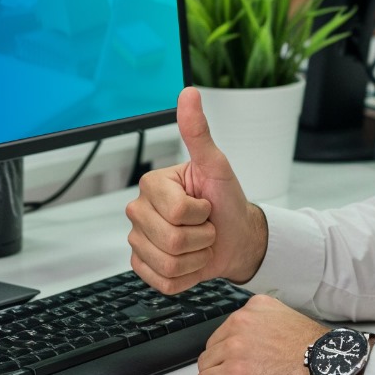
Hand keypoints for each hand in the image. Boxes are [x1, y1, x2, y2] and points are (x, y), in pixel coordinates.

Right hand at [125, 86, 267, 292]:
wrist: (235, 237)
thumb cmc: (226, 199)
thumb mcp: (217, 164)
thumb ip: (198, 131)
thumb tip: (189, 93)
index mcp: (152, 185)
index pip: (177, 211)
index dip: (201, 213)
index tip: (205, 204)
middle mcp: (139, 211)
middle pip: (171, 240)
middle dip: (201, 237)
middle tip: (204, 225)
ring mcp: (139, 240)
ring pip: (168, 263)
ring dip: (196, 258)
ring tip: (200, 242)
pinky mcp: (144, 267)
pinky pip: (163, 282)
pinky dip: (187, 276)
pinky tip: (191, 260)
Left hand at [197, 295, 328, 374]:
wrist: (328, 369)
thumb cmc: (316, 353)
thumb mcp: (287, 319)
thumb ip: (263, 324)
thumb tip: (249, 340)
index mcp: (255, 307)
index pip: (227, 329)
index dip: (234, 348)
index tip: (245, 358)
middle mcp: (241, 322)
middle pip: (213, 347)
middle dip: (224, 362)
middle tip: (245, 374)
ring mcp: (235, 347)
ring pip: (206, 365)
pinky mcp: (233, 373)